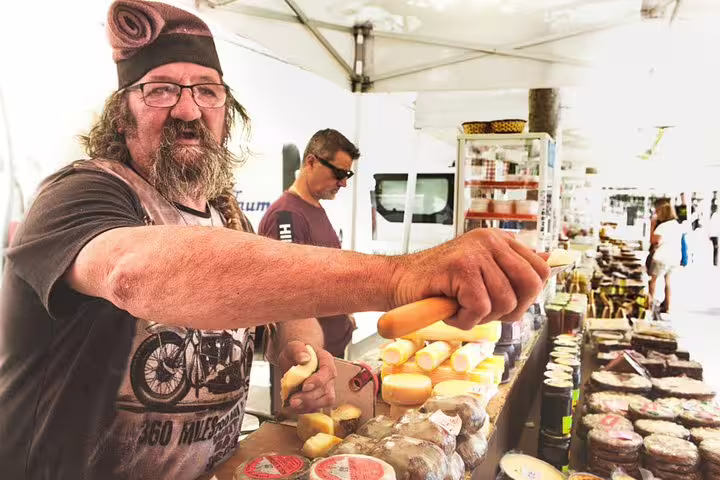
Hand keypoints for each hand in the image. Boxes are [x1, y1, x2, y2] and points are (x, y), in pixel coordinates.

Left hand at [278, 341, 336, 413]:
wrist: (294, 358)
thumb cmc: (297, 352)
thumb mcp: (294, 346)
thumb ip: (298, 350)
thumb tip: (304, 359)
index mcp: (326, 361)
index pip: (328, 372)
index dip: (318, 381)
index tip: (305, 386)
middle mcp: (329, 376)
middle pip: (326, 391)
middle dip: (309, 398)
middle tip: (293, 400)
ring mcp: (325, 388)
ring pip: (324, 401)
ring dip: (308, 405)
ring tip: (292, 404)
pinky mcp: (318, 397)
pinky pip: (316, 407)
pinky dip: (304, 409)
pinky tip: (293, 407)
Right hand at [390, 228, 549, 328]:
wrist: (398, 282)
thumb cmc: (438, 284)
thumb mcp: (482, 273)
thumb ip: (512, 270)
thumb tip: (552, 263)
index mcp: (499, 240)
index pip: (540, 271)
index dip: (527, 297)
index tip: (503, 304)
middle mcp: (490, 240)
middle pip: (531, 286)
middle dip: (510, 310)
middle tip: (484, 310)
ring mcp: (475, 252)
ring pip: (504, 302)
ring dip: (480, 316)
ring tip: (460, 306)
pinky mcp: (460, 268)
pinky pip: (480, 307)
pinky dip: (464, 319)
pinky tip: (449, 309)